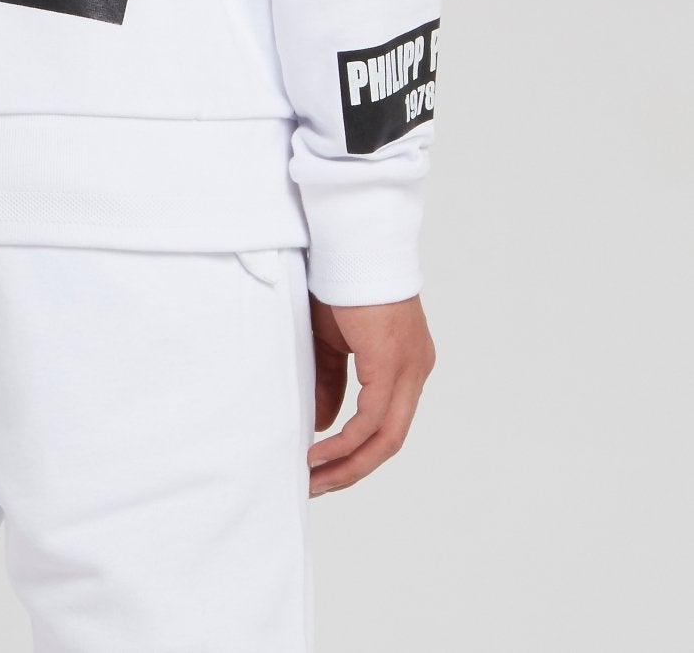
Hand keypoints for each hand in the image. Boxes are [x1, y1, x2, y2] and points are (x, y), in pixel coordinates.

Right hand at [307, 293, 434, 495]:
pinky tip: (320, 452)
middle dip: (352, 469)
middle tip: (317, 487)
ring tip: (314, 480)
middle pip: (390, 440)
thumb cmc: (340, 281)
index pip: (386, 421)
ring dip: (348, 464)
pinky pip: (373, 420)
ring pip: (387, 438)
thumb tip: (325, 424)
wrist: (351, 242)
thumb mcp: (331, 341)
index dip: (356, 449)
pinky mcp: (392, 364)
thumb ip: (332, 382)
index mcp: (405, 363)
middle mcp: (415, 370)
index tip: (323, 466)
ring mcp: (408, 369)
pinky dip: (347, 442)